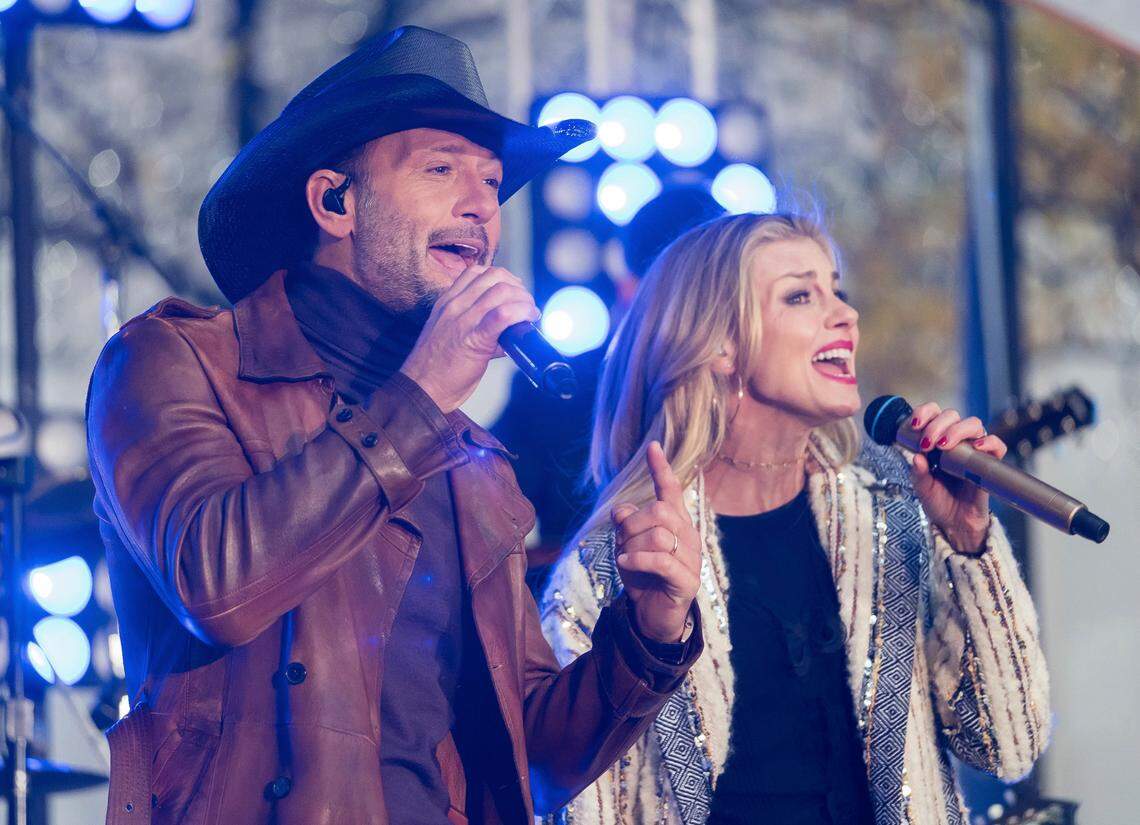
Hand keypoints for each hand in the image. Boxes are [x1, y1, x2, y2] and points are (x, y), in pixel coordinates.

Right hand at [400, 265, 539, 412]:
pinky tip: (529, 318)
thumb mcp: (448, 335)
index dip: (503, 278)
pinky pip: (503, 314)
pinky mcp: (475, 338)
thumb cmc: (435, 368)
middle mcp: (455, 306)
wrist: (422, 390)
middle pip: (495, 277)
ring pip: (502, 291)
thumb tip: (505, 331)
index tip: (513, 292)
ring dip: (524, 300)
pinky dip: (522, 312)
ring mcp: (464, 320)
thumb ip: (473, 326)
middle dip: (518, 288)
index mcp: (447, 302)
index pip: (477, 272)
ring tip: (530, 314)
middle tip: (526, 305)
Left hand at [612, 442, 700, 642]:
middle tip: (622, 543)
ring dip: (632, 545)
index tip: (652, 446)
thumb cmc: (642, 576)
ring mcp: (691, 559)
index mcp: (676, 523)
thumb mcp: (628, 545)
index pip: (672, 490)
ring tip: (625, 559)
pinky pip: (661, 560)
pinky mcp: (686, 582)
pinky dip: (637, 559)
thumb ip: (626, 524)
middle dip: (632, 524)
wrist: (652, 616)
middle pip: (659, 511)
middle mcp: (688, 536)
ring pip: (659, 534)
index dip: (661, 469)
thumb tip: (621, 509)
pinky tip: (626, 563)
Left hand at [910, 402, 1007, 554]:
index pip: (933, 414)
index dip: (925, 413)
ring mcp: (973, 450)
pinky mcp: (988, 463)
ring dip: (957, 430)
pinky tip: (977, 447)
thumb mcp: (921, 487)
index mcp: (936, 440)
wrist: (954, 523)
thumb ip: (918, 473)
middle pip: (952, 415)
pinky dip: (989, 442)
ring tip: (944, 446)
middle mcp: (955, 441)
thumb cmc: (938, 501)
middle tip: (928, 443)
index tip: (915, 426)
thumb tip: (917, 458)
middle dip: (937, 424)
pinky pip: (997, 446)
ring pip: (973, 424)